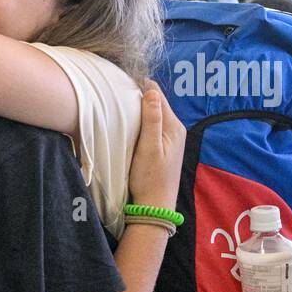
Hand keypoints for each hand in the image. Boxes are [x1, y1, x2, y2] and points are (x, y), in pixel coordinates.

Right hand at [127, 83, 184, 210]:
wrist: (155, 206)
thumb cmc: (150, 178)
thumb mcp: (148, 148)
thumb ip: (152, 120)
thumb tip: (151, 92)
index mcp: (173, 126)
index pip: (157, 95)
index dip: (140, 88)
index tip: (120, 85)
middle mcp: (176, 129)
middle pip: (156, 103)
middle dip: (139, 97)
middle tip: (116, 94)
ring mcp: (171, 138)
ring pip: (154, 114)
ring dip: (140, 109)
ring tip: (120, 106)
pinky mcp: (164, 146)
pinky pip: (153, 125)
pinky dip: (142, 121)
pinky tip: (130, 124)